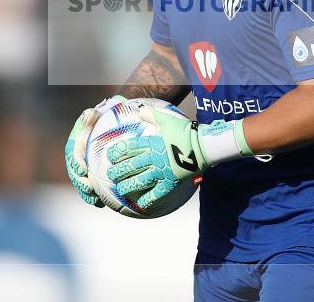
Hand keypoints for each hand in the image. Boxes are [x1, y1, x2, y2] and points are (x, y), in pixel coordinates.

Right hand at [65, 96, 125, 206]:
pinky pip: (92, 187)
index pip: (72, 152)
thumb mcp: (102, 112)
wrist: (119, 122)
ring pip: (82, 182)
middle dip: (79, 182)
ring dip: (86, 192)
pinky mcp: (95, 174)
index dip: (75, 162)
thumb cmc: (110, 116)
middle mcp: (79, 154)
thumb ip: (94, 114)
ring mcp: (86, 165)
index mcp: (77, 141)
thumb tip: (89, 115)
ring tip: (94, 200)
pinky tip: (102, 203)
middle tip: (88, 188)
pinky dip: (95, 196)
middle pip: (74, 171)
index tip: (83, 169)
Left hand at [107, 105, 251, 209]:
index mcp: (152, 144)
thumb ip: (153, 115)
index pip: (130, 148)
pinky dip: (148, 199)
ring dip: (128, 186)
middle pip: (131, 166)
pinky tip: (140, 204)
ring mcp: (162, 172)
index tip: (110, 155)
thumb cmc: (186, 132)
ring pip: (140, 180)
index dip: (118, 152)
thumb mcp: (168, 120)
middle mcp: (154, 158)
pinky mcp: (170, 182)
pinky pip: (156, 193)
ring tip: (120, 189)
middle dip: (118, 171)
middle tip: (110, 174)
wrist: (203, 146)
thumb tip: (140, 109)